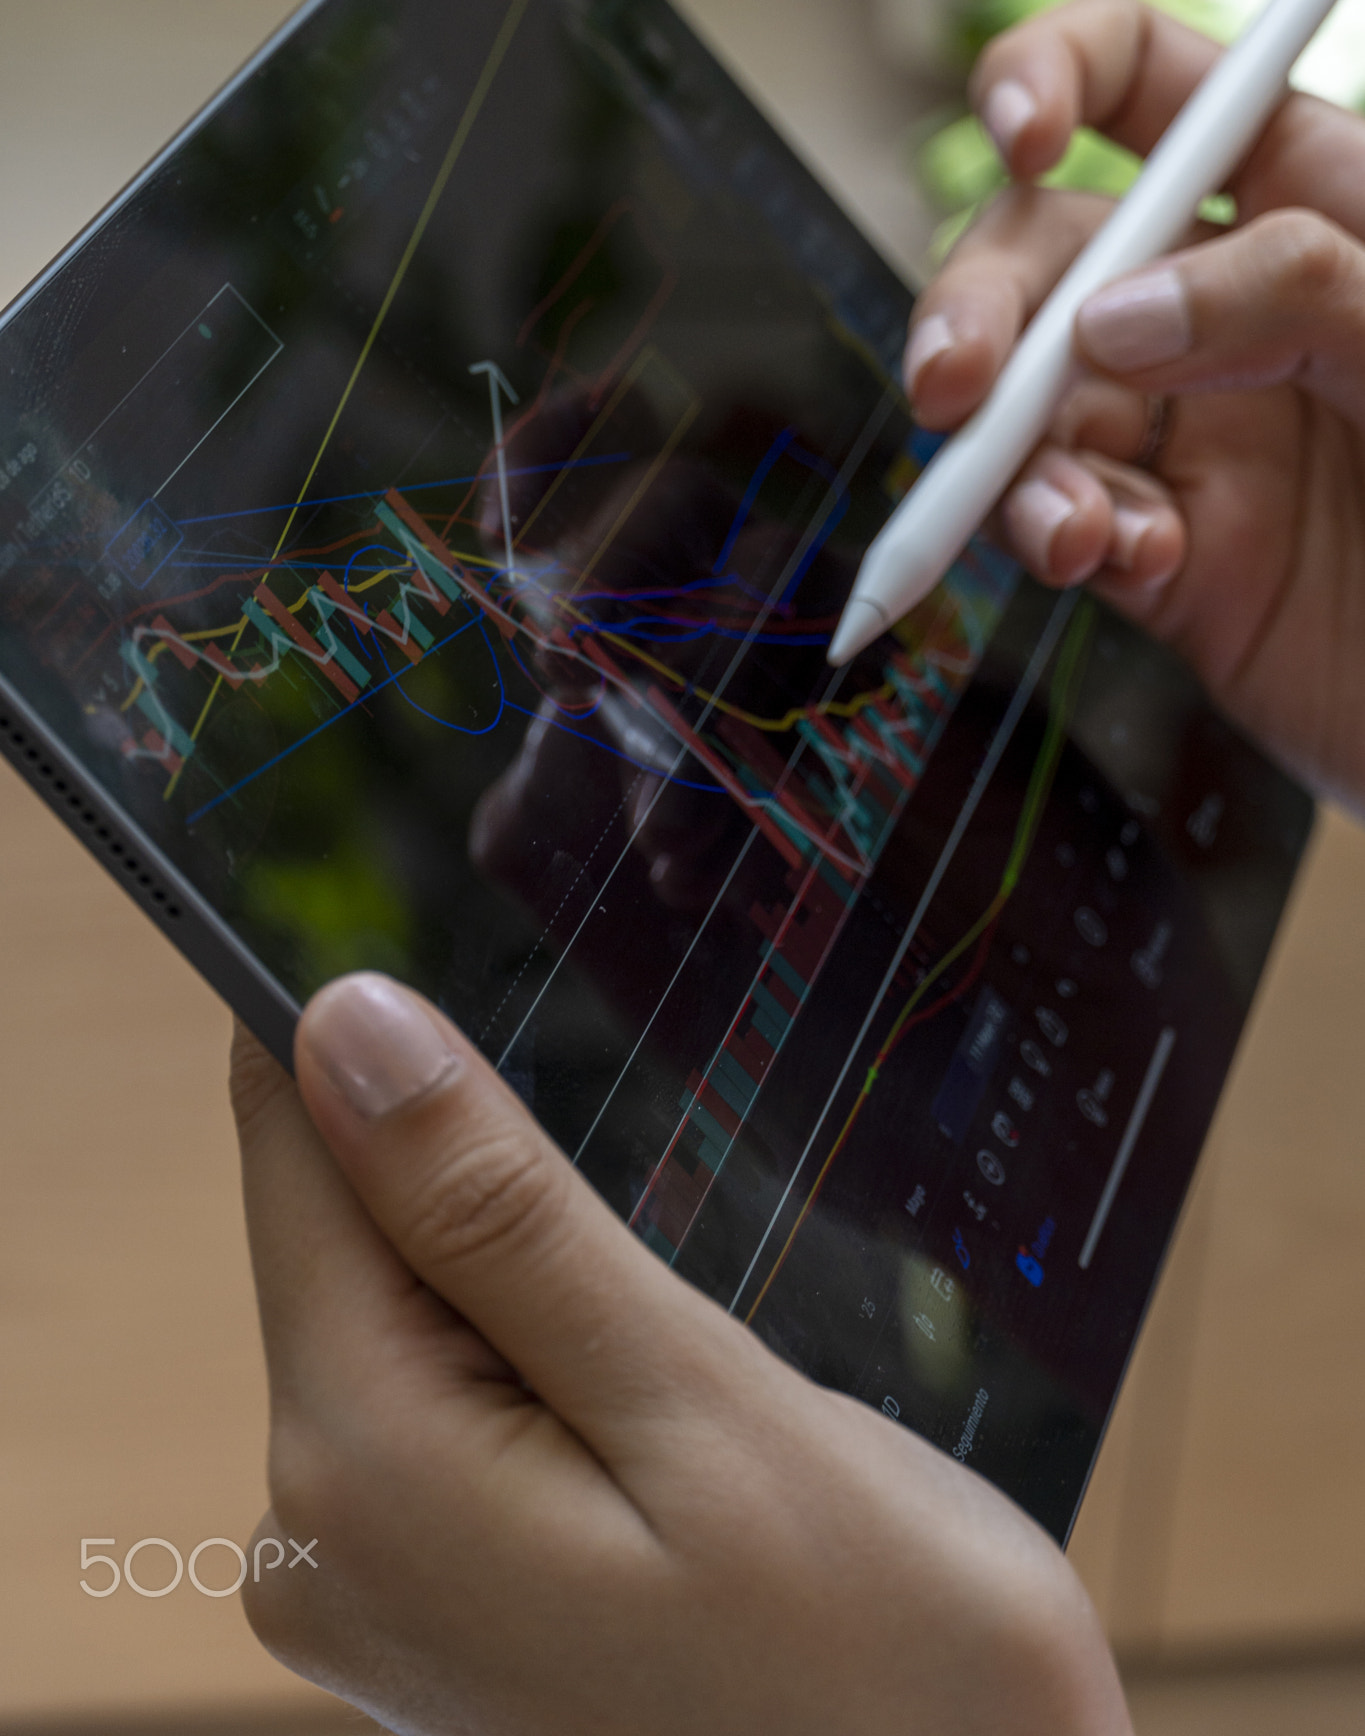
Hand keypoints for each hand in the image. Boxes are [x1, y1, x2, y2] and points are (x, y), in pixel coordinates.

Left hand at [232, 975, 1129, 1734]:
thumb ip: (500, 1219)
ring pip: (402, 1303)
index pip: (292, 1158)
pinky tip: (648, 1385)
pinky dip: (528, 1339)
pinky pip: (438, 1391)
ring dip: (521, 1256)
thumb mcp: (698, 1403)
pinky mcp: (429, 1588)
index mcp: (365, 1472)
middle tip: (654, 1189)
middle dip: (476, 1159)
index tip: (450, 936)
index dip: (358, 1031)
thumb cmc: (877, 1667)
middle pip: (347, 1229)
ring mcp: (367, 1578)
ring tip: (672, 1324)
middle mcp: (320, 1536)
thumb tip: (345, 1030)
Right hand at [909, 0, 1364, 808]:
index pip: (1139, 79)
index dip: (1050, 77)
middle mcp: (1223, 303)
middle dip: (976, 308)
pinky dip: (1065, 537)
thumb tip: (1109, 320)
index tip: (1022, 143)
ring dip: (1006, 457)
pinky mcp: (1167, 555)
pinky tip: (1121, 558)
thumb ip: (1288, 292)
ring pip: (1025, 404)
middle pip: (1040, 254)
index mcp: (1304, 194)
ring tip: (1068, 526)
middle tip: (955, 386)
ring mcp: (1189, 430)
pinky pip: (1065, 523)